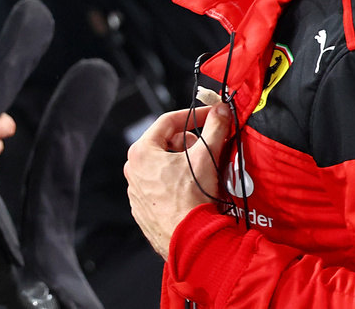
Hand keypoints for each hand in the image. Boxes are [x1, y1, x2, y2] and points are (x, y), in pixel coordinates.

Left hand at [124, 102, 231, 257]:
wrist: (191, 242)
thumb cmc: (191, 200)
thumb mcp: (206, 157)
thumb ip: (215, 128)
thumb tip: (221, 112)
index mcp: (140, 152)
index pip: (167, 121)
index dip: (192, 115)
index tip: (209, 116)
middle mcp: (133, 171)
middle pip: (165, 144)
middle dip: (189, 143)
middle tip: (208, 147)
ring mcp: (137, 192)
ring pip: (163, 167)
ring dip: (183, 164)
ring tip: (202, 171)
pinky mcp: (144, 210)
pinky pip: (161, 188)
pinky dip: (176, 184)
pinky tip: (192, 191)